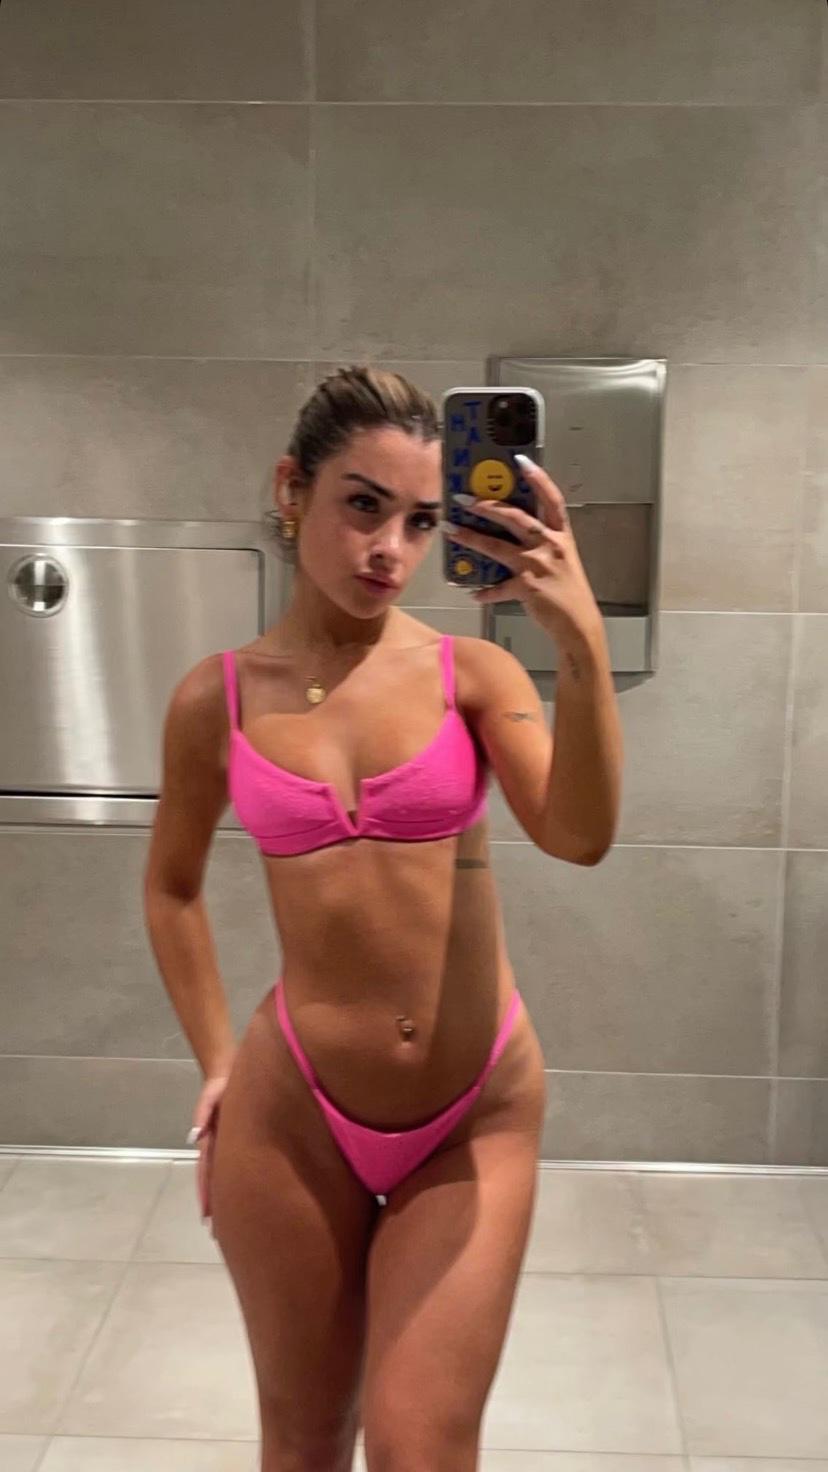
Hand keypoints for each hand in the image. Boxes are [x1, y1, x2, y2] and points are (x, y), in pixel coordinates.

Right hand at [190, 1074, 229, 1225]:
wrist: (231, 1074)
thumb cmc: (221, 1085)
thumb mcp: (212, 1095)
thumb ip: (203, 1111)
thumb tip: (197, 1135)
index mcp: (210, 1140)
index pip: (206, 1172)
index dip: (206, 1193)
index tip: (206, 1215)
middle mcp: (218, 1147)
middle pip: (215, 1181)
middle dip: (214, 1205)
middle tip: (216, 1232)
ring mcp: (229, 1145)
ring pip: (225, 1177)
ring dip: (225, 1198)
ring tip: (229, 1223)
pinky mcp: (240, 1140)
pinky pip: (238, 1166)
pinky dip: (237, 1182)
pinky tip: (245, 1197)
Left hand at [441, 458, 601, 644]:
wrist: (578, 623)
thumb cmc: (569, 590)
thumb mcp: (562, 559)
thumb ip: (541, 544)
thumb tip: (510, 534)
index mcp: (561, 535)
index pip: (552, 500)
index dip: (538, 478)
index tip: (520, 460)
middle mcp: (550, 545)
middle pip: (516, 518)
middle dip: (487, 506)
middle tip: (464, 499)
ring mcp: (538, 565)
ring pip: (498, 547)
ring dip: (472, 538)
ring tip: (451, 530)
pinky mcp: (527, 588)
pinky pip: (499, 587)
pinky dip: (485, 591)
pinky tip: (474, 593)